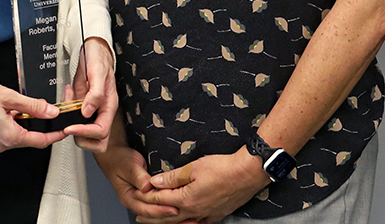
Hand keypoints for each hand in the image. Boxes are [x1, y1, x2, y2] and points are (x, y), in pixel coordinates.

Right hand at [0, 85, 67, 152]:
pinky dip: (15, 122)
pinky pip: (10, 132)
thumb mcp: (10, 98)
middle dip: (40, 124)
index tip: (64, 129)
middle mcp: (4, 143)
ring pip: (21, 134)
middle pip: (31, 138)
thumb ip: (33, 106)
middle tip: (45, 109)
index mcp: (10, 136)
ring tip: (19, 105)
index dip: (55, 135)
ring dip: (26, 122)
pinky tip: (9, 110)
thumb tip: (50, 111)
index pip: (41, 141)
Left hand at [64, 38, 117, 151]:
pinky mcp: (82, 105)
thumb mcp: (98, 73)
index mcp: (109, 106)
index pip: (100, 131)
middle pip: (97, 140)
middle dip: (81, 137)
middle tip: (69, 126)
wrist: (94, 50)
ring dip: (73, 126)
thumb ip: (95, 94)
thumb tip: (87, 112)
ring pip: (86, 133)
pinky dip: (67, 112)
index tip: (70, 128)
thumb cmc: (99, 59)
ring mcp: (92, 110)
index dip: (85, 132)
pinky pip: (75, 118)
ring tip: (67, 108)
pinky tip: (67, 98)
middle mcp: (101, 111)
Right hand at [93, 145, 181, 222]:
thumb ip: (138, 176)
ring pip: (158, 213)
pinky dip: (170, 208)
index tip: (174, 209)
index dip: (160, 210)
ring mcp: (142, 200)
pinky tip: (183, 211)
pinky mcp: (149, 196)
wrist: (114, 155)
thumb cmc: (120, 160)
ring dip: (173, 217)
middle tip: (187, 217)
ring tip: (189, 219)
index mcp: (129, 197)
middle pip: (154, 214)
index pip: (146, 209)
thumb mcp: (129, 166)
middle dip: (170, 217)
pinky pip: (160, 205)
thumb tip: (147, 187)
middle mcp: (136, 202)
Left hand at [147, 150, 268, 223]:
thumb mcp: (194, 167)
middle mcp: (195, 211)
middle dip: (151, 216)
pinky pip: (197, 223)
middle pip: (167, 216)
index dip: (147, 197)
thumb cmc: (222, 168)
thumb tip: (155, 181)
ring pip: (182, 223)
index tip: (136, 195)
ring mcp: (206, 215)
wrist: (248, 174)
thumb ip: (173, 177)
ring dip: (166, 222)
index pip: (160, 200)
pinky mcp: (217, 215)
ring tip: (156, 223)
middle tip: (138, 218)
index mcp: (186, 199)